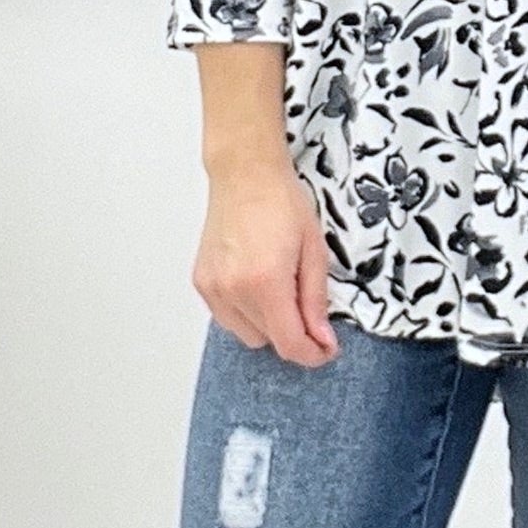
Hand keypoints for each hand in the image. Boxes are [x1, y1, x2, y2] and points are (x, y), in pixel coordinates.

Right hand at [193, 158, 341, 366]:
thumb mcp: (314, 249)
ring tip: (278, 283)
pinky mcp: (201, 283)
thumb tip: (323, 340)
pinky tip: (255, 281)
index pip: (289, 343)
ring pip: (246, 334)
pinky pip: (227, 318)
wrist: (245, 173)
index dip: (312, 354)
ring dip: (267, 323)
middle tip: (303, 297)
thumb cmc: (282, 202)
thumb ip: (317, 300)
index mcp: (266, 281)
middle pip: (269, 341)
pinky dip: (245, 311)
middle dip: (292, 329)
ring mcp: (213, 289)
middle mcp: (234, 290)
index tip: (326, 349)